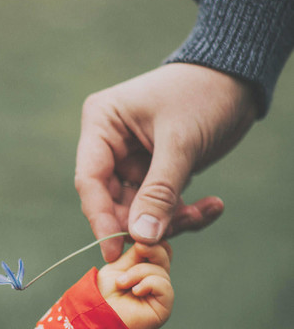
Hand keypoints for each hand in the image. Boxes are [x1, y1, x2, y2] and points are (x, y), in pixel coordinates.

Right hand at [75, 63, 257, 260]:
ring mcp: (133, 161)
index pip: (90, 180)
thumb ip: (160, 191)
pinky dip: (185, 213)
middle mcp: (110, 144)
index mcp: (102, 124)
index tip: (114, 250)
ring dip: (172, 220)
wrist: (239, 77)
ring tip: (203, 212)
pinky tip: (212, 206)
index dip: (100, 218)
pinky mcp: (156, 173)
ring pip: (140, 210)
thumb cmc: (204, 94)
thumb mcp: (180, 143)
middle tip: (176, 230)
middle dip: (145, 222)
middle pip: (113, 202)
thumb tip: (141, 236)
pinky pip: (162, 205)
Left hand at [97, 242, 172, 328]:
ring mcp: (159, 293)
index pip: (158, 247)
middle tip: (139, 248)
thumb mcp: (117, 267)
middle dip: (152, 249)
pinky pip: (164, 285)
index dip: (151, 241)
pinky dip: (148, 283)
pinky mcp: (163, 306)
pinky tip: (135, 291)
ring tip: (122, 283)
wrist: (97, 318)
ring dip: (139, 272)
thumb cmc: (102, 294)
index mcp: (143, 268)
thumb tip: (151, 239)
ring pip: (161, 270)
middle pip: (165, 255)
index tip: (138, 239)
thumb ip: (136, 253)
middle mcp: (154, 279)